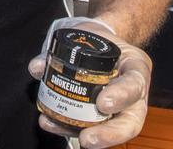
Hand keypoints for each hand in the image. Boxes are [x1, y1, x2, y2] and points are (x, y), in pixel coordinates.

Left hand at [28, 20, 151, 147]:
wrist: (97, 40)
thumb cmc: (95, 38)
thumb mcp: (83, 35)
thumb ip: (59, 49)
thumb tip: (37, 67)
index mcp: (135, 66)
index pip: (135, 83)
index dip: (121, 96)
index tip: (102, 104)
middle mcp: (134, 92)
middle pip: (131, 120)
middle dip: (111, 133)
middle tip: (87, 138)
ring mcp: (121, 107)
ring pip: (114, 130)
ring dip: (91, 138)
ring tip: (65, 134)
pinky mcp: (103, 116)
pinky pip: (90, 126)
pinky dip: (68, 127)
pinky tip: (51, 123)